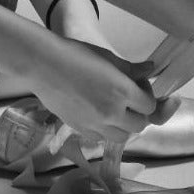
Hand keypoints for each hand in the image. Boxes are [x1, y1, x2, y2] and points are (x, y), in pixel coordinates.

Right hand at [54, 14, 177, 126]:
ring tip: (114, 108)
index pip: (150, 106)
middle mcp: (111, 112)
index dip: (147, 96)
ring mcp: (95, 124)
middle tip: (129, 99)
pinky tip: (98, 113)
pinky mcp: (80, 129)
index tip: (138, 86)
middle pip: (139, 125)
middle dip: (138, 113)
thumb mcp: (108, 58)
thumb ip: (132, 69)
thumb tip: (149, 70)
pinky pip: (101, 138)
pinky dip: (105, 129)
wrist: (44, 65)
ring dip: (123, 125)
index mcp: (122, 91)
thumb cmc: (76, 55)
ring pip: (122, 137)